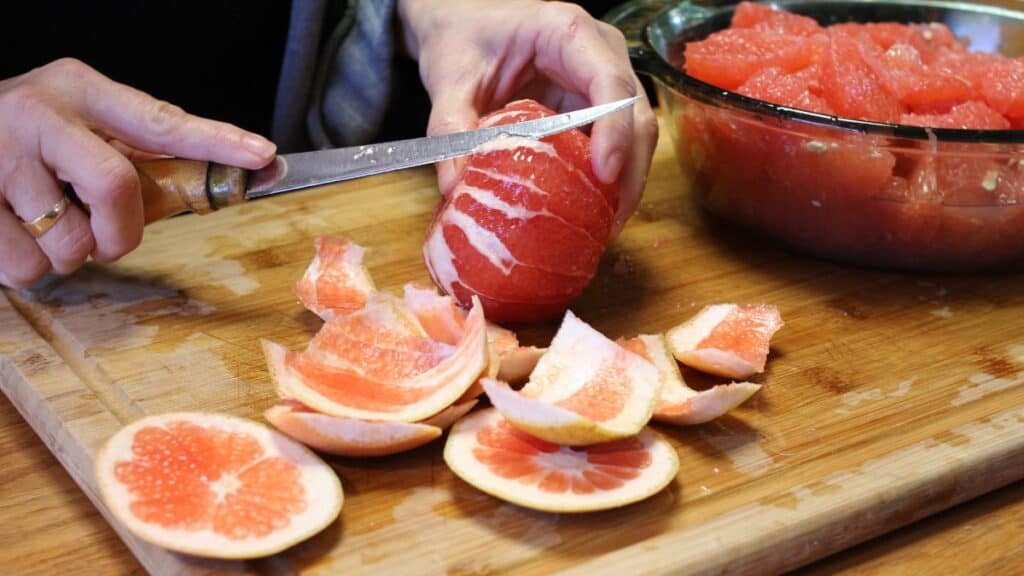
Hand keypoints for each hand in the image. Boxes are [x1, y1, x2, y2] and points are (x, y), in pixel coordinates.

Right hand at [0, 58, 275, 288]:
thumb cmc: (25, 142)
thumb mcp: (77, 128)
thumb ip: (132, 154)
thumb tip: (221, 183)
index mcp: (80, 91)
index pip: (162, 121)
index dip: (216, 141)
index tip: (263, 155)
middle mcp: (40, 114)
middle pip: (116, 186)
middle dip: (121, 232)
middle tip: (108, 238)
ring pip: (70, 240)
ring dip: (69, 254)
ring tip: (44, 226)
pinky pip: (24, 264)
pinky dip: (29, 267)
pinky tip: (14, 236)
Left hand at [397, 0, 657, 239]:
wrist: (462, 19)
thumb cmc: (462, 36)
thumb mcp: (449, 77)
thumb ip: (450, 126)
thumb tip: (456, 186)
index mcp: (566, 32)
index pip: (610, 81)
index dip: (615, 131)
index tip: (604, 175)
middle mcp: (599, 52)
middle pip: (636, 114)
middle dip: (629, 172)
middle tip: (607, 223)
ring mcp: (603, 78)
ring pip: (636, 133)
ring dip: (625, 183)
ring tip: (602, 228)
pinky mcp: (596, 105)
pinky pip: (615, 143)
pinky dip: (608, 180)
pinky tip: (591, 212)